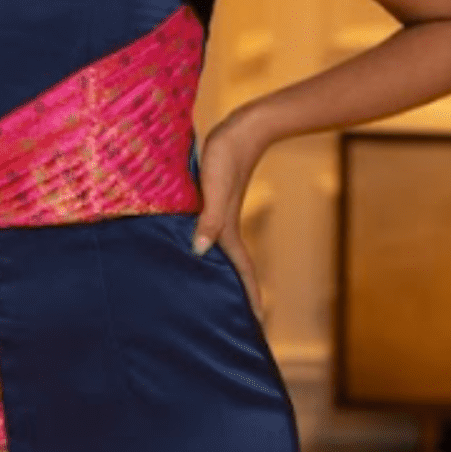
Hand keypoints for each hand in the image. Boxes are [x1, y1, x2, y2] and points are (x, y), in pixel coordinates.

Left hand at [191, 108, 267, 322]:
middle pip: (233, 270)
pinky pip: (209, 234)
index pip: (242, 272)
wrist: (243, 128)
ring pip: (220, 254)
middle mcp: (224, 228)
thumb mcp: (215, 188)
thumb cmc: (227, 155)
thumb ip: (209, 219)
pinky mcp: (212, 203)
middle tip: (234, 321)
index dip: (249, 297)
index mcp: (226, 231)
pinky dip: (205, 249)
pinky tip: (194, 250)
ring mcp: (219, 216)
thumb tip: (200, 252)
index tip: (256, 323)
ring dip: (220, 275)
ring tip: (210, 295)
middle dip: (237, 295)